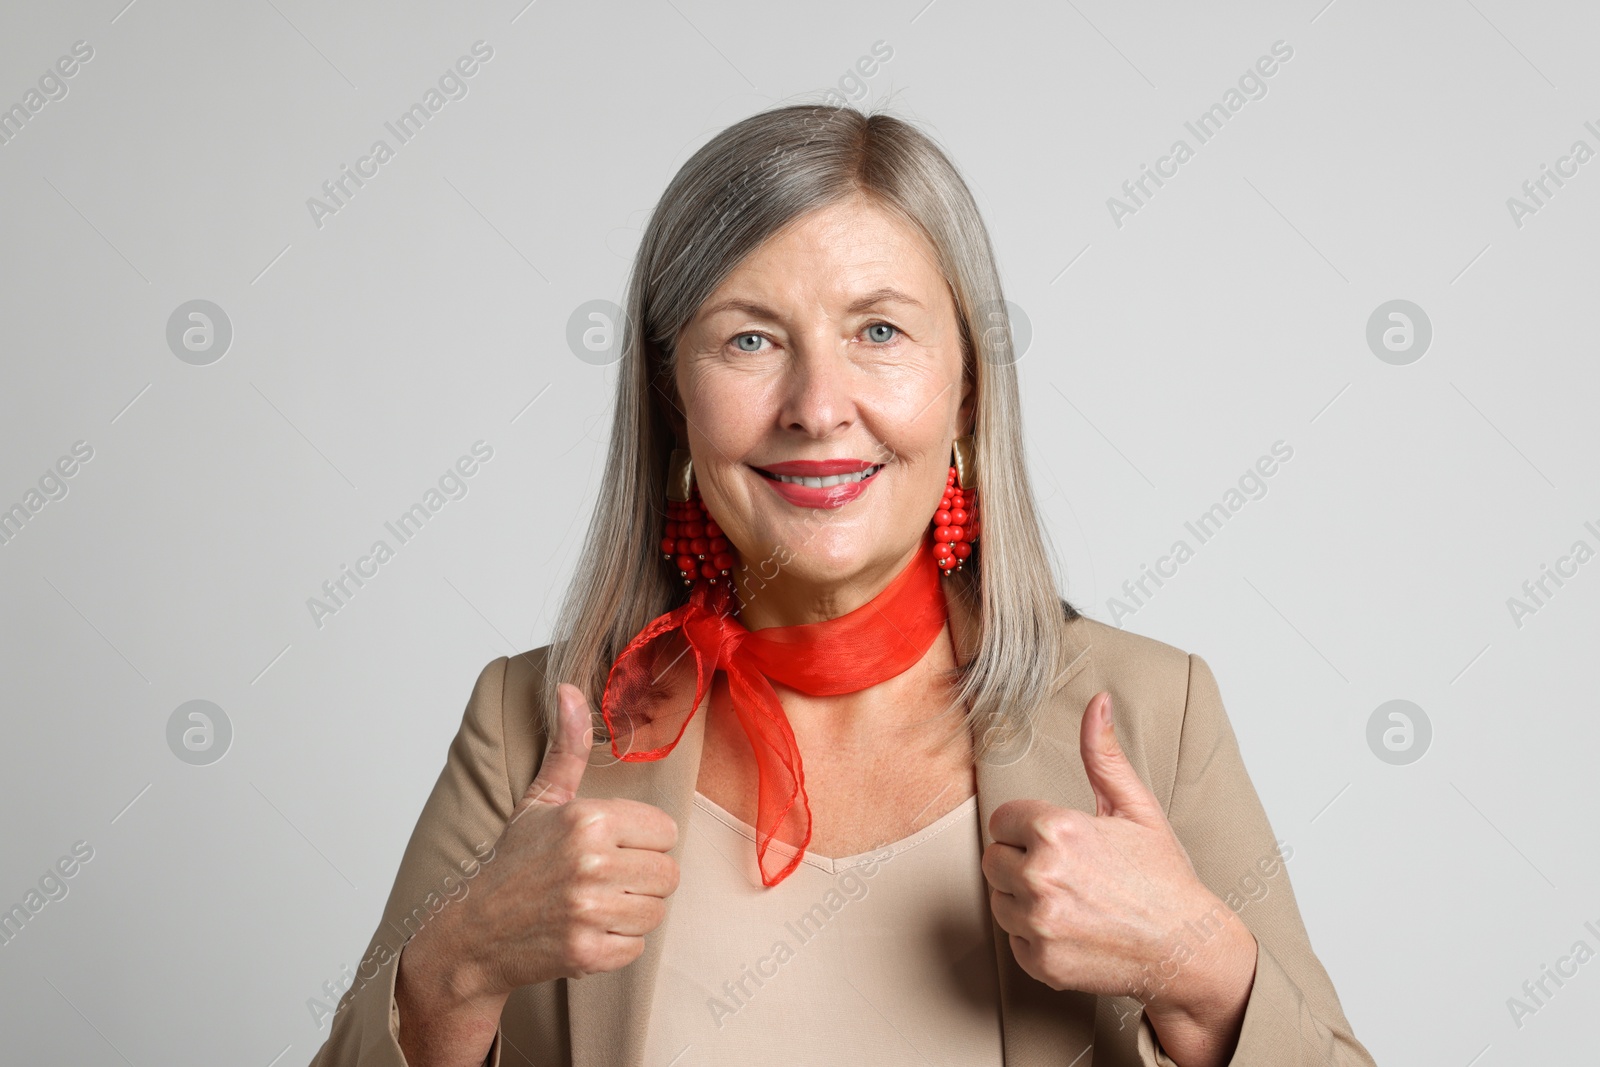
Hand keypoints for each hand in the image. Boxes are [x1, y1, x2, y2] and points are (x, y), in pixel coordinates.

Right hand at [406, 683, 680, 1002]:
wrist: (472, 933)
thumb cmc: (513, 863)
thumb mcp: (540, 799)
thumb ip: (567, 747)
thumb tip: (569, 688)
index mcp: (587, 819)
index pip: (666, 831)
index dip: (643, 841)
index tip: (613, 847)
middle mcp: (590, 862)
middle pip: (668, 873)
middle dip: (643, 878)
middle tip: (607, 879)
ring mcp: (588, 910)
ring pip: (656, 911)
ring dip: (633, 911)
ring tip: (598, 903)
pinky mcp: (586, 952)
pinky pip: (638, 946)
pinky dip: (618, 943)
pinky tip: (589, 929)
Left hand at [981, 693, 1255, 1061]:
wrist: (1188, 948)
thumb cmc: (1163, 878)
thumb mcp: (1136, 808)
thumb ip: (1103, 755)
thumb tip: (1097, 702)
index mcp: (1057, 830)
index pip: (1001, 820)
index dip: (1029, 829)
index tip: (1059, 841)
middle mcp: (1041, 875)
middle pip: (993, 859)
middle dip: (1022, 861)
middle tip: (1067, 872)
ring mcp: (1038, 921)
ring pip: (999, 899)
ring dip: (1024, 899)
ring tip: (1072, 900)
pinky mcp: (1040, 961)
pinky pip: (1013, 938)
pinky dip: (1036, 936)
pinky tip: (1073, 928)